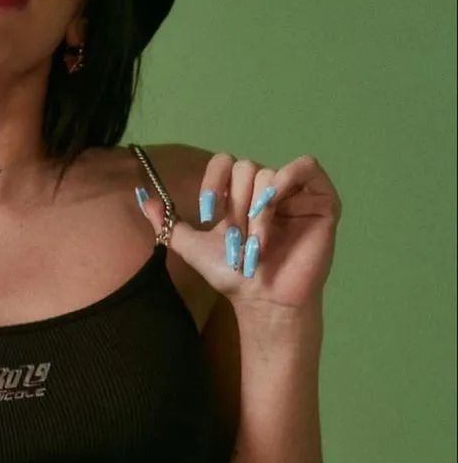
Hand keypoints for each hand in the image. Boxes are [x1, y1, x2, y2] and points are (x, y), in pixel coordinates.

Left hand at [136, 152, 341, 313]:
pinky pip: (306, 166)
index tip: (207, 215)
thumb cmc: (232, 275)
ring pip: (269, 174)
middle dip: (236, 206)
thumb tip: (141, 197)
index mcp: (240, 194)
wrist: (262, 299)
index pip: (224, 163)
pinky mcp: (322, 199)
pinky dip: (287, 178)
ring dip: (256, 211)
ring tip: (256, 242)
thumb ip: (168, 224)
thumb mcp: (191, 247)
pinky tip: (272, 205)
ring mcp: (295, 193)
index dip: (213, 183)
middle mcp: (267, 188)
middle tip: (237, 239)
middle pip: (246, 169)